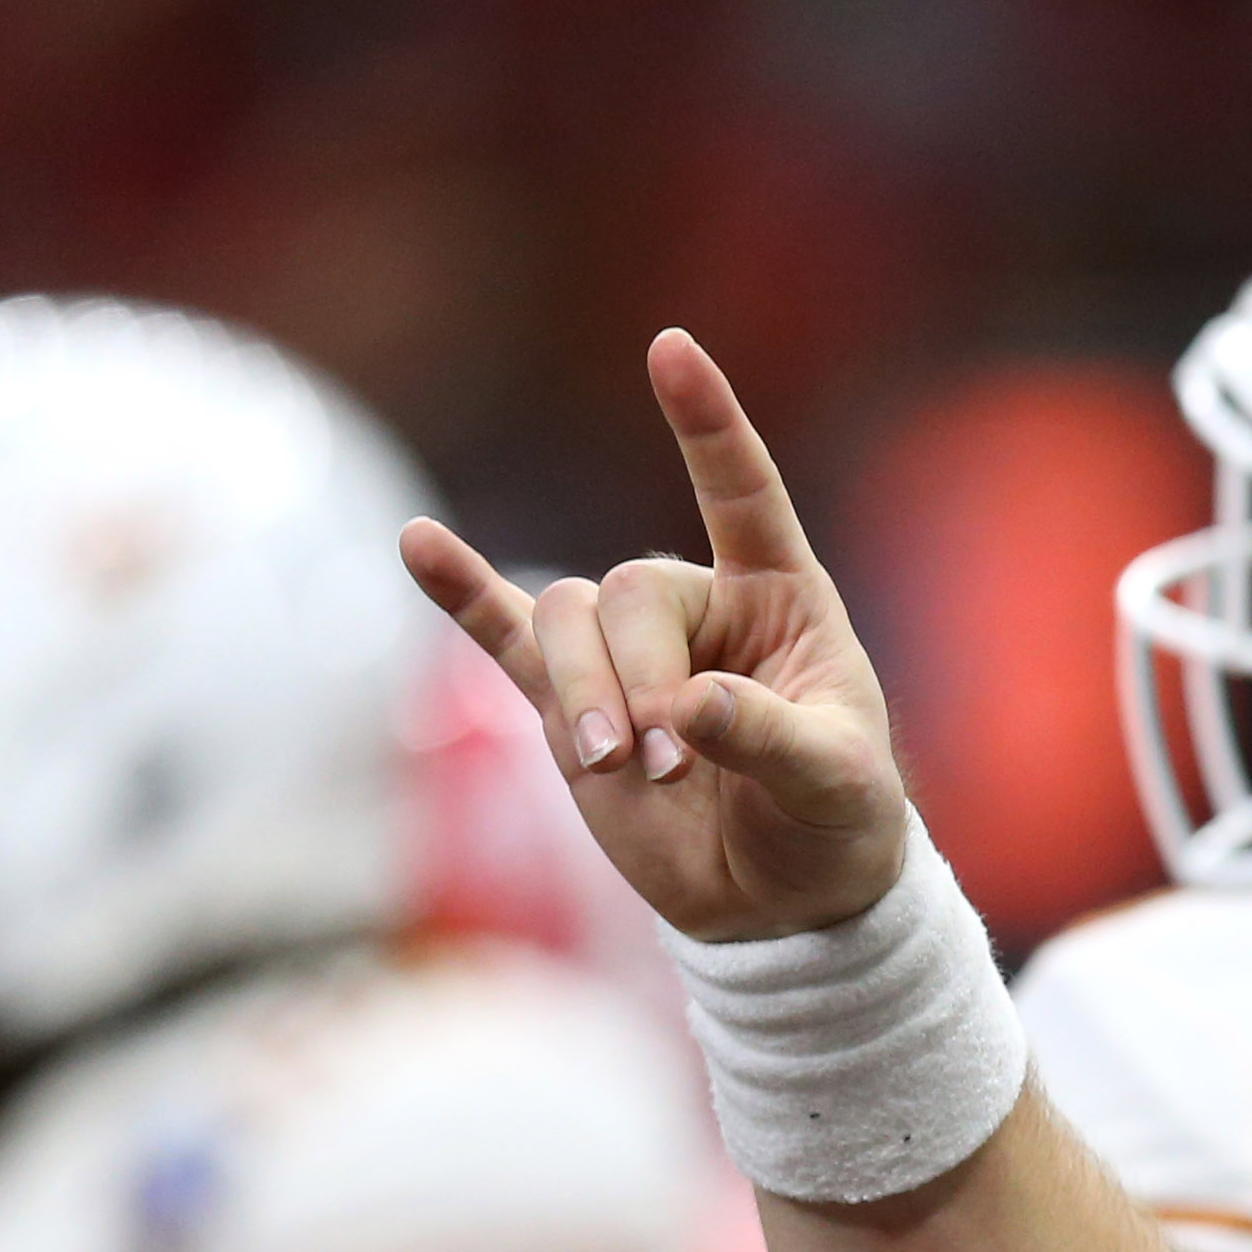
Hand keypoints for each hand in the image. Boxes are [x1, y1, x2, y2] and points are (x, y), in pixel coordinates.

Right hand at [396, 329, 907, 943]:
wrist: (782, 901)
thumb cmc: (833, 824)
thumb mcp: (835, 785)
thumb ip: (769, 736)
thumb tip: (688, 703)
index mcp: (782, 599)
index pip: (742, 494)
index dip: (708, 425)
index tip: (670, 349)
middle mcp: (699, 609)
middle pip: (628, 591)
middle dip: (637, 676)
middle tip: (667, 761)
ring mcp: (627, 651)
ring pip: (565, 622)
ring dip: (582, 692)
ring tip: (622, 766)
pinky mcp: (569, 701)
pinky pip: (505, 632)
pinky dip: (461, 592)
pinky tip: (416, 543)